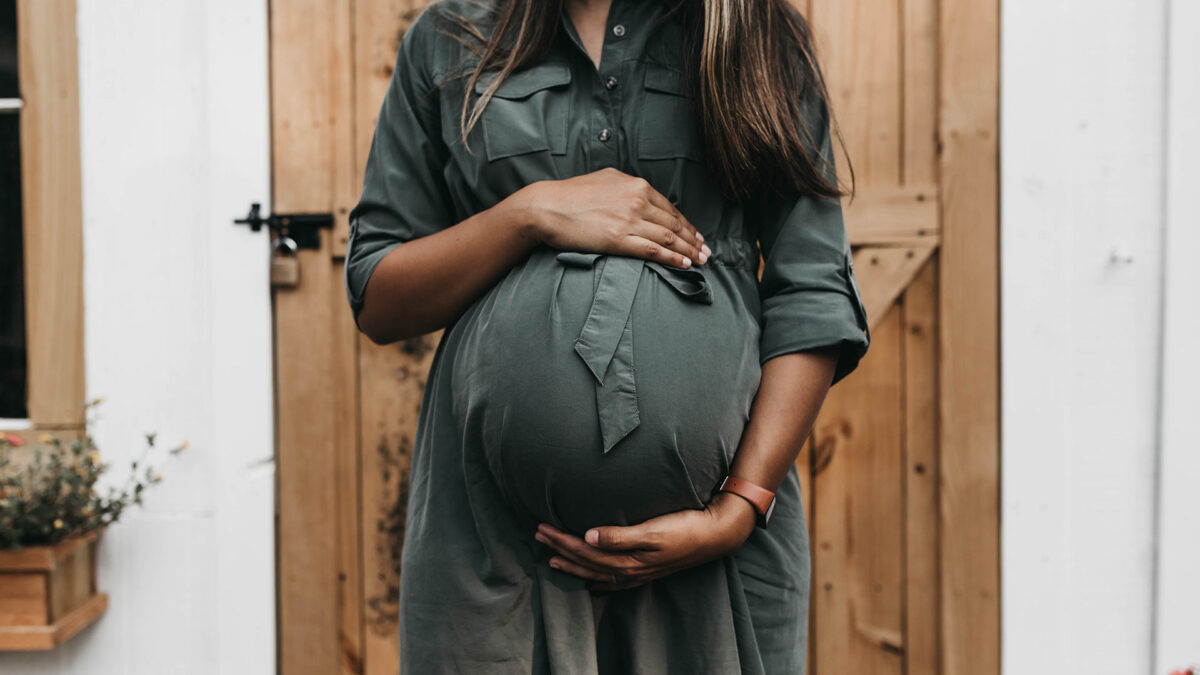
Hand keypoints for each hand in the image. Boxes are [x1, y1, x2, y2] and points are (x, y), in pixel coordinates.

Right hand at [518, 167, 710, 267]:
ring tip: (700, 261)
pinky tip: (684, 264)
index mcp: (636, 185)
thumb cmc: (571, 195)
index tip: (696, 236)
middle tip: (706, 252)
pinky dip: (672, 258)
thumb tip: (639, 192)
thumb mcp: (604, 180)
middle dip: (693, 240)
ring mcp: (629, 220)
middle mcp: (637, 200)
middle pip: (674, 223)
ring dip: (688, 251)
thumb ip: (626, 186)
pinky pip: (653, 250)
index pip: (670, 208)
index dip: (686, 224)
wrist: (546, 207)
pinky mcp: (619, 239)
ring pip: (668, 237)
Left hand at [533, 491, 757, 591]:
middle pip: (586, 562)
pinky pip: (614, 580)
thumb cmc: (684, 527)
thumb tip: (588, 536)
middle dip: (560, 549)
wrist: (715, 535)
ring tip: (552, 557)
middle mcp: (630, 570)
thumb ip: (620, 535)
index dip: (561, 540)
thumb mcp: (653, 529)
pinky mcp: (647, 570)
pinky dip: (597, 580)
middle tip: (538, 535)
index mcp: (628, 559)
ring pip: (596, 572)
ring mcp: (639, 573)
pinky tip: (590, 582)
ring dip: (572, 564)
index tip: (541, 528)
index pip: (584, 551)